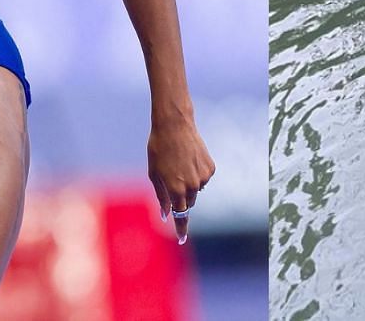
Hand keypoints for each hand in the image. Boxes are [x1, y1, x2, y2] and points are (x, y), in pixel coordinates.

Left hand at [148, 116, 215, 243]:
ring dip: (188, 184)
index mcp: (176, 189)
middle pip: (187, 202)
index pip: (181, 216)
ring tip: (179, 164)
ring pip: (196, 190)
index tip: (181, 239)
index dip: (181, 228)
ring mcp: (203, 177)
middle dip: (180, 198)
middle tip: (171, 178)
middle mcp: (192, 186)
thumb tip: (166, 213)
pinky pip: (203, 178)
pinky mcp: (210, 168)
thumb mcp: (154, 173)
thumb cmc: (158, 148)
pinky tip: (189, 159)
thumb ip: (162, 196)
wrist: (175, 125)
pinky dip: (196, 174)